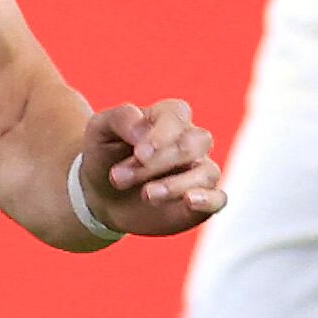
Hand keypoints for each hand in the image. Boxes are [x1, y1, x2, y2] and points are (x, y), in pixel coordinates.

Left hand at [83, 98, 222, 238]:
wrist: (100, 195)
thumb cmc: (104, 155)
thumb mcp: (99, 130)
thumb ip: (121, 118)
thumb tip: (144, 130)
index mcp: (168, 117)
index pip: (177, 116)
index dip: (162, 135)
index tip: (139, 154)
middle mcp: (190, 142)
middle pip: (194, 144)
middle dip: (160, 162)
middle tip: (119, 177)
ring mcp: (198, 171)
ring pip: (206, 172)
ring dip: (175, 185)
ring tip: (145, 195)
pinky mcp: (200, 201)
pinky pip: (218, 198)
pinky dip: (208, 199)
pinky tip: (189, 201)